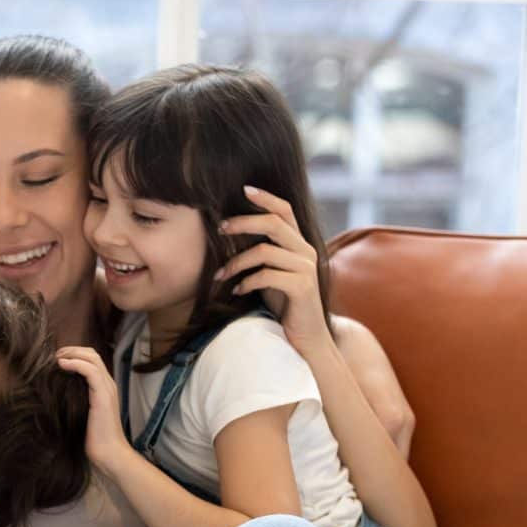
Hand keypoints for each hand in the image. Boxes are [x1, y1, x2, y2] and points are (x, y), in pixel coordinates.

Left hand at [56, 346, 131, 474]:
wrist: (109, 453)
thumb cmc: (94, 440)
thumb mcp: (81, 414)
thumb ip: (74, 400)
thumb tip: (55, 394)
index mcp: (104, 387)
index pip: (92, 360)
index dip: (74, 354)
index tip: (56, 359)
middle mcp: (108, 384)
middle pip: (92, 354)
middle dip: (71, 350)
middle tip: (54, 355)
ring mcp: (107, 388)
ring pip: (92, 358)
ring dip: (72, 354)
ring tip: (56, 358)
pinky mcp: (103, 395)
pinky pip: (90, 370)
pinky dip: (75, 363)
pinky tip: (62, 365)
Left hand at [215, 185, 330, 354]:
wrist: (306, 337)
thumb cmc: (284, 303)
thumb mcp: (270, 272)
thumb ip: (261, 252)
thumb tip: (230, 233)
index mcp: (298, 244)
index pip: (285, 210)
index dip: (265, 198)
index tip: (243, 189)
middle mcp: (306, 251)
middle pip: (272, 223)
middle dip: (242, 223)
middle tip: (220, 229)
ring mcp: (306, 268)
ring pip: (264, 251)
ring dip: (236, 262)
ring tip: (220, 276)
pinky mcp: (302, 287)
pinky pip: (266, 276)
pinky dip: (246, 282)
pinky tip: (237, 291)